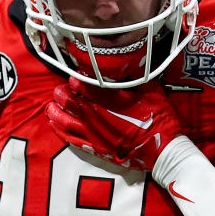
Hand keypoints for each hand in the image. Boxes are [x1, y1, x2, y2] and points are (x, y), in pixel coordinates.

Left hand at [46, 78, 183, 171]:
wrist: (162, 152)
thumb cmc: (160, 121)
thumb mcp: (153, 92)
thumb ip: (137, 78)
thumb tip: (129, 64)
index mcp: (110, 101)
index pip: (84, 86)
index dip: (77, 79)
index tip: (76, 77)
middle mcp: (97, 116)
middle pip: (70, 101)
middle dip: (62, 93)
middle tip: (60, 89)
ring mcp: (94, 133)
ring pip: (65, 120)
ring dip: (56, 111)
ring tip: (52, 104)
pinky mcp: (95, 148)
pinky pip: (70, 138)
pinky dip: (59, 130)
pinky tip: (54, 123)